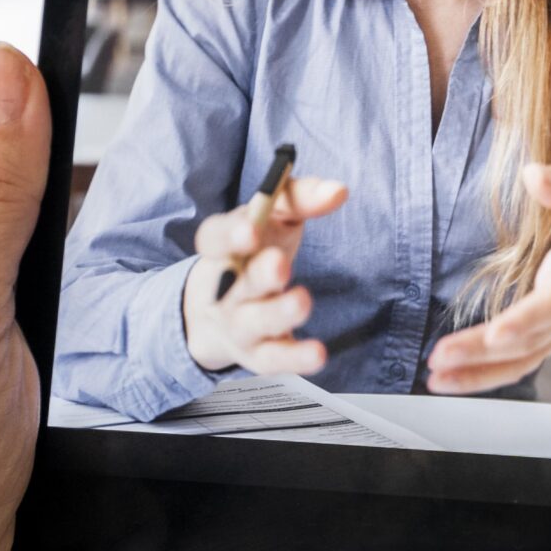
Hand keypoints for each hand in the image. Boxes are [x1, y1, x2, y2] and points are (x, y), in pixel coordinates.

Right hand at [180, 176, 348, 374]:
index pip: (213, 239)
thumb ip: (301, 197)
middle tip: (279, 264)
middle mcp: (225, 287)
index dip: (229, 235)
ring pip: (251, 322)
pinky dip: (293, 357)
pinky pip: (272, 359)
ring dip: (275, 314)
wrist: (224, 309)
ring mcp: (238, 323)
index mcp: (223, 247)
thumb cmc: (258, 249)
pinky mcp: (258, 353)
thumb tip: (337, 191)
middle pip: (235, 283)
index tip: (251, 229)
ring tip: (301, 301)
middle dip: (258, 275)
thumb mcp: (274, 215)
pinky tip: (316, 353)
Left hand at [425, 164, 550, 394]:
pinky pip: (514, 368)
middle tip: (440, 357)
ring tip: (435, 378)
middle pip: (526, 340)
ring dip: (475, 374)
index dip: (527, 320)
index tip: (496, 333)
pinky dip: (480, 378)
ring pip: (518, 361)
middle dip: (481, 351)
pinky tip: (447, 381)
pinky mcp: (543, 344)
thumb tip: (533, 173)